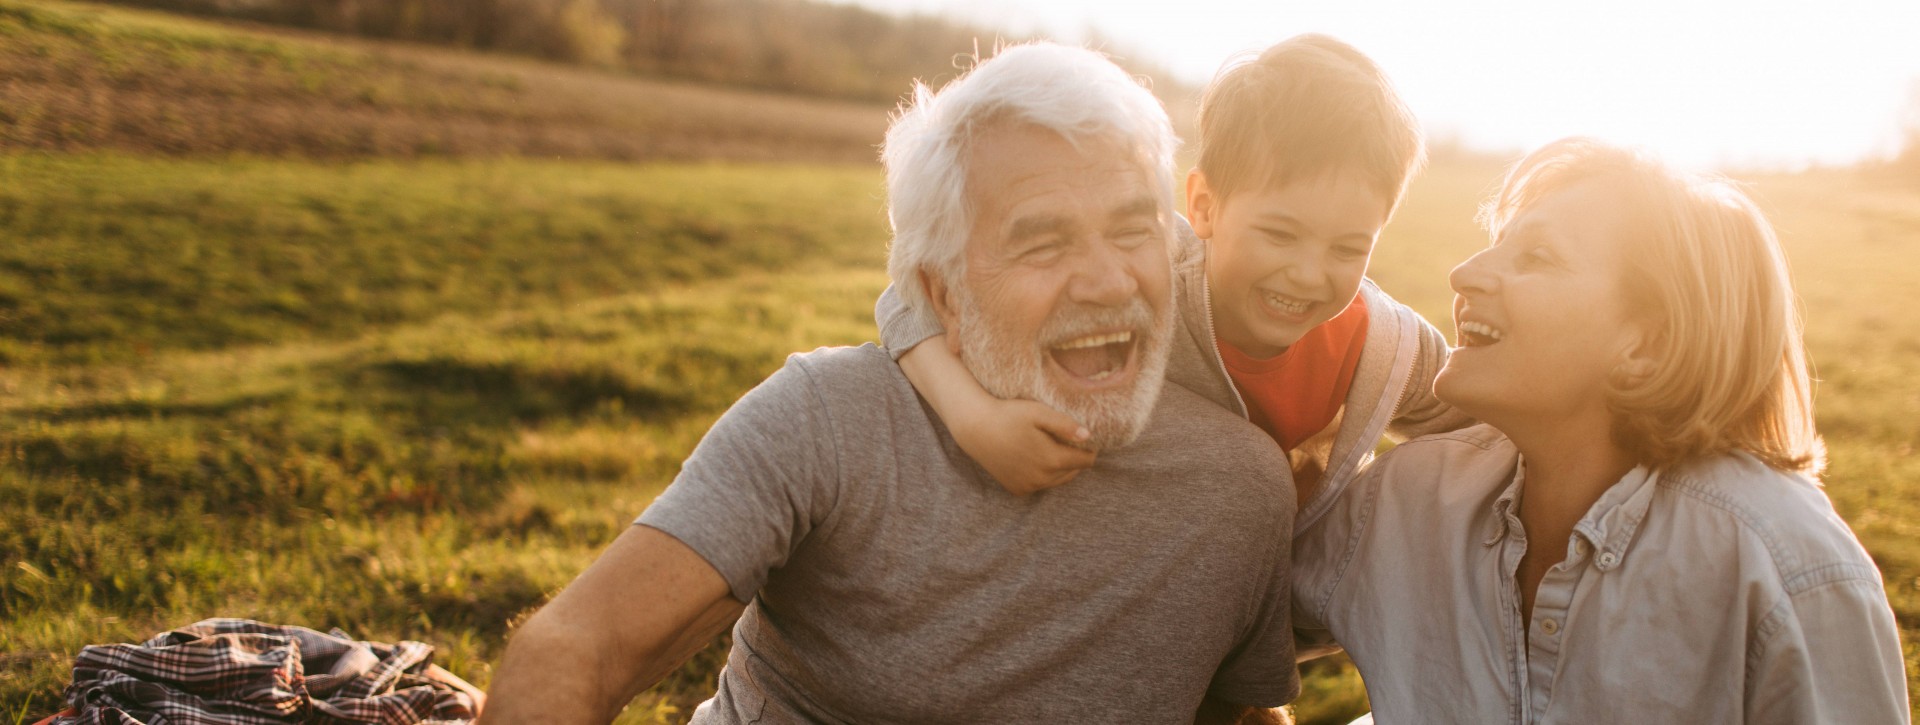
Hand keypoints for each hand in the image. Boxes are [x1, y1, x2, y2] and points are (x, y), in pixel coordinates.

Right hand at [954, 397, 1096, 495]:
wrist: (975, 428)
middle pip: (1073, 472)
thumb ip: (1065, 425)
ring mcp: (1028, 486)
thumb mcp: (1039, 413)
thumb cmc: (1008, 415)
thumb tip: (1088, 436)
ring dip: (1060, 468)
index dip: (1090, 449)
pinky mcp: (1016, 489)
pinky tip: (1036, 459)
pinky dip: (1043, 475)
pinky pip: (1040, 485)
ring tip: (1053, 449)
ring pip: (1057, 480)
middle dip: (1075, 459)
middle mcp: (1042, 479)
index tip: (1086, 439)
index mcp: (1052, 460)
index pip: (1086, 461)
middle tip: (1069, 442)